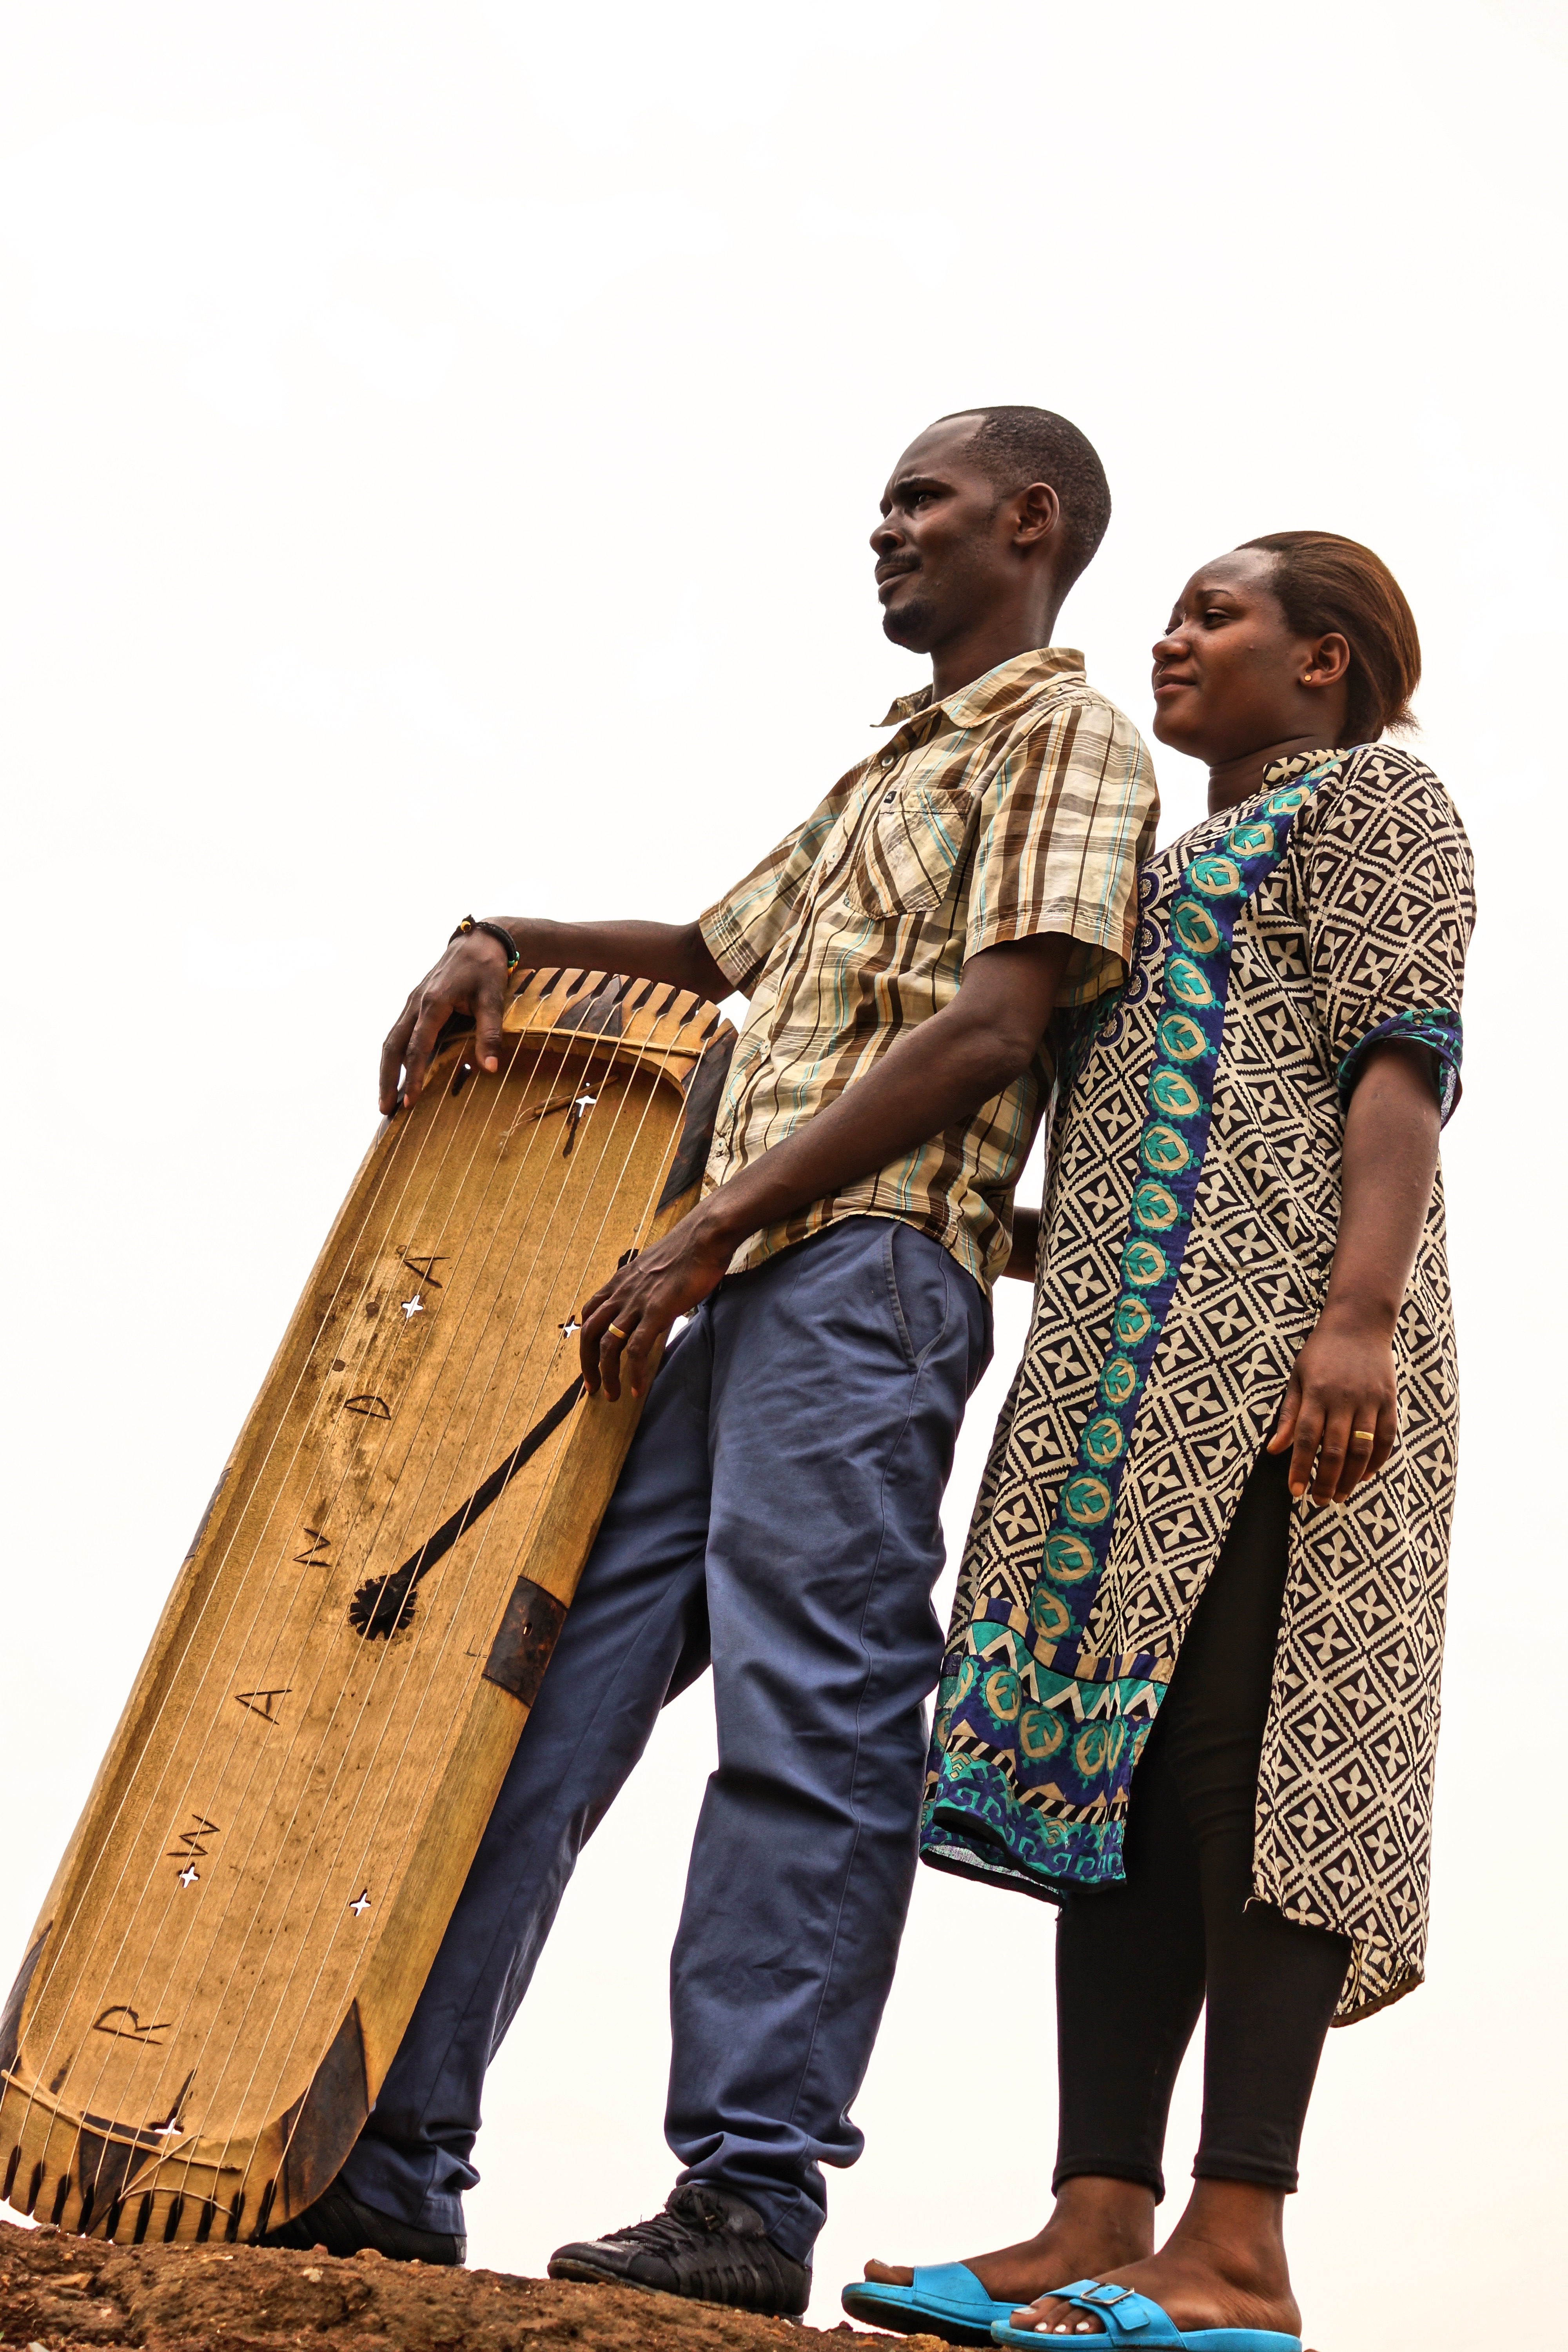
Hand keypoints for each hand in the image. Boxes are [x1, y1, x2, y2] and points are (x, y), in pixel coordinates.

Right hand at [379, 933, 509, 1113]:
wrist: (478, 941)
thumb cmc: (486, 969)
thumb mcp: (493, 999)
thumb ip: (490, 1033)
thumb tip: (489, 1068)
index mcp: (433, 1003)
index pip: (419, 1046)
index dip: (413, 1075)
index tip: (410, 1101)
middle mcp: (416, 1003)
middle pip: (393, 1046)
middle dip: (387, 1079)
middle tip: (386, 1109)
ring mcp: (412, 1003)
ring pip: (392, 1040)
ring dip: (387, 1070)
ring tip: (387, 1099)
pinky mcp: (415, 1004)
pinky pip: (399, 1033)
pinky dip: (395, 1055)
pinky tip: (397, 1073)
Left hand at [579, 1204, 737, 1401]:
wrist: (705, 1235)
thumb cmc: (689, 1249)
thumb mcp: (658, 1267)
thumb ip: (649, 1286)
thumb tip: (656, 1302)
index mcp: (621, 1281)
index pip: (590, 1312)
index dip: (586, 1337)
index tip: (591, 1357)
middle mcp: (622, 1292)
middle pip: (589, 1333)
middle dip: (587, 1363)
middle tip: (592, 1387)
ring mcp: (638, 1302)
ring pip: (609, 1346)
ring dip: (607, 1375)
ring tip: (612, 1395)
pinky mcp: (657, 1310)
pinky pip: (638, 1349)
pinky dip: (634, 1372)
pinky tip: (637, 1388)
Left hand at [1267, 1301, 1397, 1503]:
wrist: (1359, 1324)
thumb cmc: (1321, 1352)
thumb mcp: (1297, 1378)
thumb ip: (1289, 1415)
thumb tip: (1274, 1449)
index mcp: (1317, 1393)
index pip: (1307, 1439)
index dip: (1301, 1468)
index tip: (1295, 1491)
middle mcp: (1344, 1399)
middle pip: (1336, 1450)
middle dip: (1326, 1481)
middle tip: (1319, 1500)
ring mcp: (1370, 1400)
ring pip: (1363, 1450)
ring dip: (1352, 1478)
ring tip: (1339, 1495)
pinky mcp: (1389, 1401)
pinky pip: (1387, 1438)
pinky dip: (1377, 1461)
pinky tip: (1366, 1476)